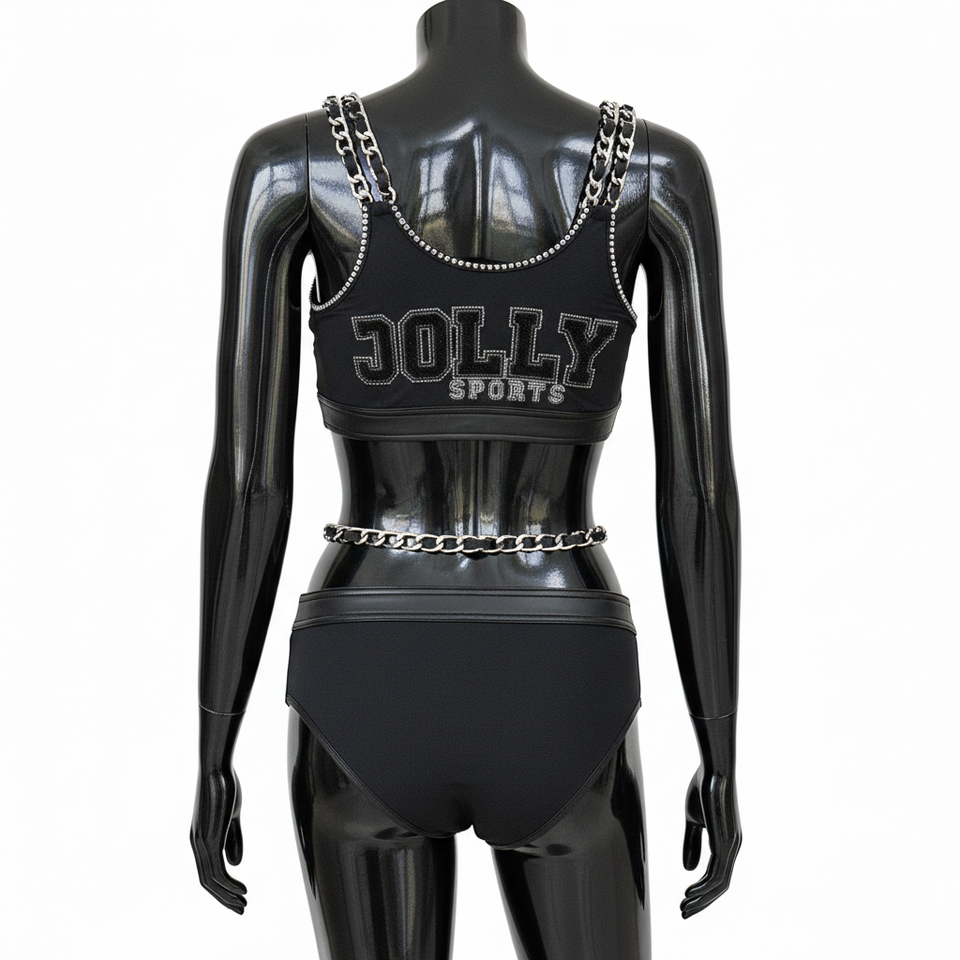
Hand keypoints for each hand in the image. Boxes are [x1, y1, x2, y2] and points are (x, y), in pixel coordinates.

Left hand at [190, 764, 247, 912]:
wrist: (217, 768)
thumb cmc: (225, 786)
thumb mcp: (231, 817)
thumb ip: (232, 839)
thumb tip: (235, 864)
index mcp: (200, 839)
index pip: (208, 872)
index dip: (221, 888)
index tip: (238, 897)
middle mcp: (196, 844)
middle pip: (206, 881)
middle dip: (223, 898)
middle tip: (240, 909)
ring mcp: (201, 842)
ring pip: (210, 880)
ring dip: (227, 895)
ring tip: (243, 903)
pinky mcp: (208, 838)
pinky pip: (216, 869)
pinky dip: (229, 883)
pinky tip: (242, 889)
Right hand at [680, 765, 740, 917]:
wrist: (713, 768)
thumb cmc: (703, 788)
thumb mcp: (693, 819)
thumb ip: (692, 843)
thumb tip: (689, 870)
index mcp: (727, 842)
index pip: (718, 876)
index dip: (703, 891)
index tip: (685, 900)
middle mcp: (734, 847)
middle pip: (721, 885)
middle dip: (702, 901)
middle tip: (684, 913)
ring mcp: (732, 845)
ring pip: (719, 883)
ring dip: (702, 898)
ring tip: (684, 907)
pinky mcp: (726, 841)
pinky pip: (717, 871)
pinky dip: (704, 886)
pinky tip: (690, 891)